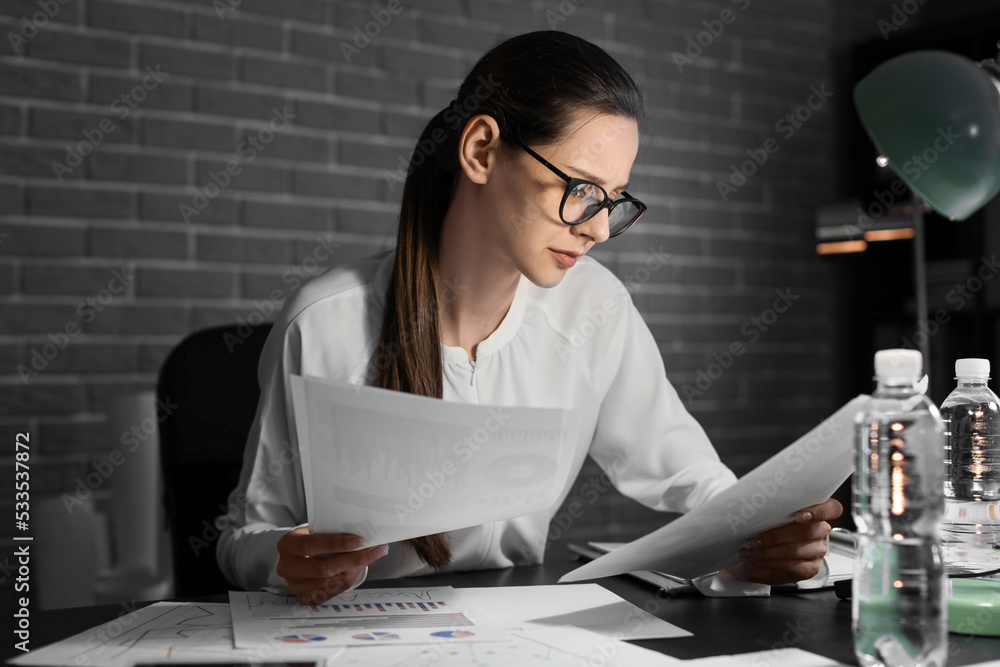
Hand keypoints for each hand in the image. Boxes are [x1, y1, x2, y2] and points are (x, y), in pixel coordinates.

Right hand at [275, 526, 388, 603]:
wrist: (297, 557)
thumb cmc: (310, 540)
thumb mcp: (314, 531)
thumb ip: (330, 533)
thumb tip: (361, 534)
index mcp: (288, 546)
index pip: (311, 545)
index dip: (335, 544)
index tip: (358, 541)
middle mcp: (288, 568)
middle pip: (323, 568)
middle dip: (352, 559)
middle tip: (374, 550)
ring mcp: (296, 586)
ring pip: (330, 582)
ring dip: (355, 570)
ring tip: (372, 556)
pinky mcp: (306, 597)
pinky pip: (332, 592)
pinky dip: (349, 579)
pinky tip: (360, 568)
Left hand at [727, 498, 841, 585]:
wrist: (751, 551)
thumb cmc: (760, 529)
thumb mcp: (764, 515)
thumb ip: (771, 510)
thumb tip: (757, 507)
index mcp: (815, 511)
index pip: (831, 508)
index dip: (819, 511)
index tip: (799, 516)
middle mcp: (820, 531)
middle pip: (807, 531)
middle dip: (775, 536)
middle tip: (754, 538)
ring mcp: (817, 551)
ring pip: (797, 550)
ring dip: (769, 552)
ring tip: (750, 550)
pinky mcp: (810, 569)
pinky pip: (794, 567)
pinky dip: (771, 564)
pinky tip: (757, 561)